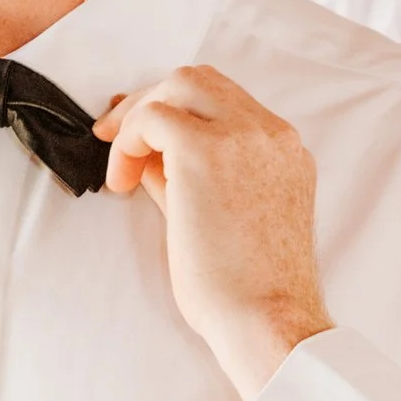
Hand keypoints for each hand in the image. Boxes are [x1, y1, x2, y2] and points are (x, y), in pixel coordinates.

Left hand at [95, 66, 333, 400]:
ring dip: (141, 116)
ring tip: (120, 164)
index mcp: (285, 151)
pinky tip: (123, 181)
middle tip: (116, 137)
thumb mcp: (227, 220)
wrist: (269, 320)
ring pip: (179, 84)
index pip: (225, 102)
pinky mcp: (206, 151)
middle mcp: (272, 134)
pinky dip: (130, 140)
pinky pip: (154, 118)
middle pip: (201, 80)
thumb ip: (194, 181)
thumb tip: (148, 158)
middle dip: (152, 101)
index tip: (142, 137)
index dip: (176, 111)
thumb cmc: (250, 290)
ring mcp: (244, 137)